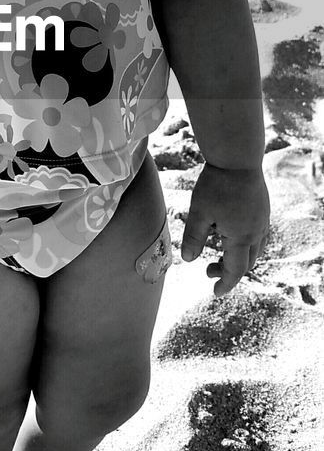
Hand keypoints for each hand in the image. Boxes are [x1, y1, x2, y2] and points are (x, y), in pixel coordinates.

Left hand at [181, 163, 269, 296]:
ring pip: (255, 250)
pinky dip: (245, 244)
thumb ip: (194, 238)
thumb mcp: (199, 213)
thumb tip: (188, 260)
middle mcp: (256, 232)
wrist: (237, 158)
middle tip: (208, 269)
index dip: (225, 284)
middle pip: (247, 263)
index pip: (235, 270)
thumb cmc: (216, 185)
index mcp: (241, 237)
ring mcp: (263, 221)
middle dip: (229, 271)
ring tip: (218, 252)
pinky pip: (258, 236)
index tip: (214, 291)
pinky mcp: (263, 210)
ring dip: (239, 257)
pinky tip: (230, 234)